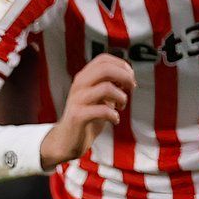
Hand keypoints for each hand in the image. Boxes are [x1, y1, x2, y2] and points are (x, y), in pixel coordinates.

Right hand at [40, 55, 133, 170]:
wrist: (67, 139)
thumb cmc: (88, 117)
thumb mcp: (100, 96)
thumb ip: (111, 84)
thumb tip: (128, 76)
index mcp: (84, 77)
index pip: (103, 59)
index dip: (121, 65)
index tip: (130, 77)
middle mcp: (79, 85)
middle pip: (105, 69)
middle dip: (125, 77)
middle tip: (130, 89)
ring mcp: (78, 100)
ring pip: (106, 88)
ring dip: (121, 97)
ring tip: (121, 106)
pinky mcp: (78, 116)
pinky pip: (102, 110)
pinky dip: (114, 115)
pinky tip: (114, 120)